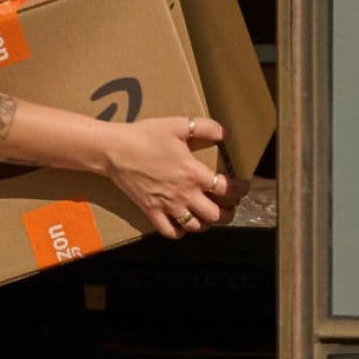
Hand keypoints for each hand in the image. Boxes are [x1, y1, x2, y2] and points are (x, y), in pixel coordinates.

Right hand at [102, 117, 229, 238]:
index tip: (244, 186)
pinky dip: (180, 233)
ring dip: (208, 224)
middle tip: (231, 206)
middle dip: (229, 212)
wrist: (114, 150)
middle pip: (216, 215)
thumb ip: (205, 127)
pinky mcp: (151, 212)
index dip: (240, 190)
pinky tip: (185, 226)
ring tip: (211, 216)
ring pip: (196, 226)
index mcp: (193, 173)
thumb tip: (227, 133)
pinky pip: (170, 232)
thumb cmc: (145, 136)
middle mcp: (184, 194)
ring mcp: (167, 206)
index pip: (226, 189)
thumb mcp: (178, 125)